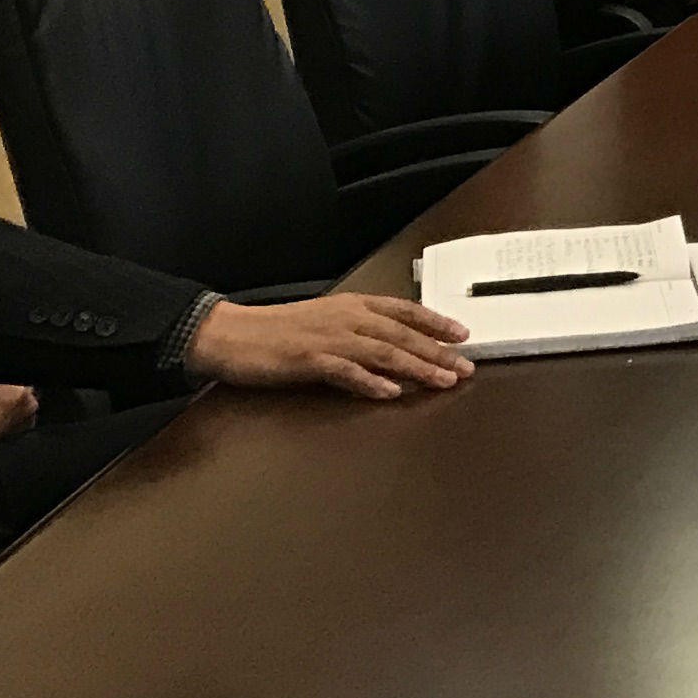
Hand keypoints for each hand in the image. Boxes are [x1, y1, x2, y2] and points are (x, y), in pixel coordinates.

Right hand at [188, 294, 475, 401]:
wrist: (232, 334)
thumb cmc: (278, 331)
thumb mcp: (326, 321)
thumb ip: (359, 330)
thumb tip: (394, 345)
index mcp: (352, 305)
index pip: (404, 310)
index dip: (436, 322)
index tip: (463, 334)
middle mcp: (346, 318)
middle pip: (402, 334)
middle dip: (438, 351)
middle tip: (465, 367)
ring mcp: (328, 338)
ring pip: (383, 352)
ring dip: (417, 367)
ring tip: (442, 380)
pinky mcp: (309, 360)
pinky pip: (346, 371)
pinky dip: (370, 381)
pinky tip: (391, 391)